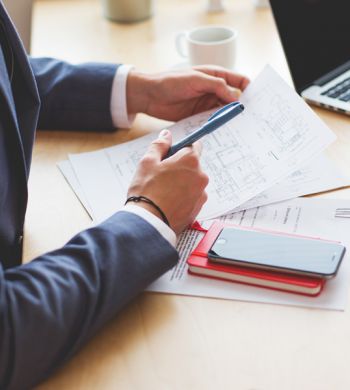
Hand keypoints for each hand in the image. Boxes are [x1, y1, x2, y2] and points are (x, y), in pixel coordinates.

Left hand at [126, 65, 249, 120]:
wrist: (149, 95)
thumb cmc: (170, 81)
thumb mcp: (195, 79)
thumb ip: (216, 86)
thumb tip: (235, 97)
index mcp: (215, 75)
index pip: (238, 80)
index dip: (249, 89)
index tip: (257, 100)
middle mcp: (214, 90)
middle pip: (234, 99)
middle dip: (241, 107)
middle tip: (250, 119)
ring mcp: (206, 103)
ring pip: (224, 112)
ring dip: (230, 118)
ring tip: (239, 128)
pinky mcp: (199, 116)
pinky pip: (212, 121)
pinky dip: (218, 125)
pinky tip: (223, 132)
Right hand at [127, 130, 208, 234]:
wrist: (149, 223)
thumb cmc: (146, 191)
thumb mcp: (147, 162)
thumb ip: (159, 145)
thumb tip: (167, 135)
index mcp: (191, 160)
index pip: (194, 145)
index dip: (181, 148)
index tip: (171, 154)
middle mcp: (201, 176)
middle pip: (193, 165)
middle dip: (180, 167)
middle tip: (161, 176)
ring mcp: (201, 194)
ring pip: (192, 182)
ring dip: (182, 183)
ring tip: (163, 192)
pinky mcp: (198, 208)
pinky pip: (192, 197)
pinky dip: (183, 197)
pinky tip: (168, 202)